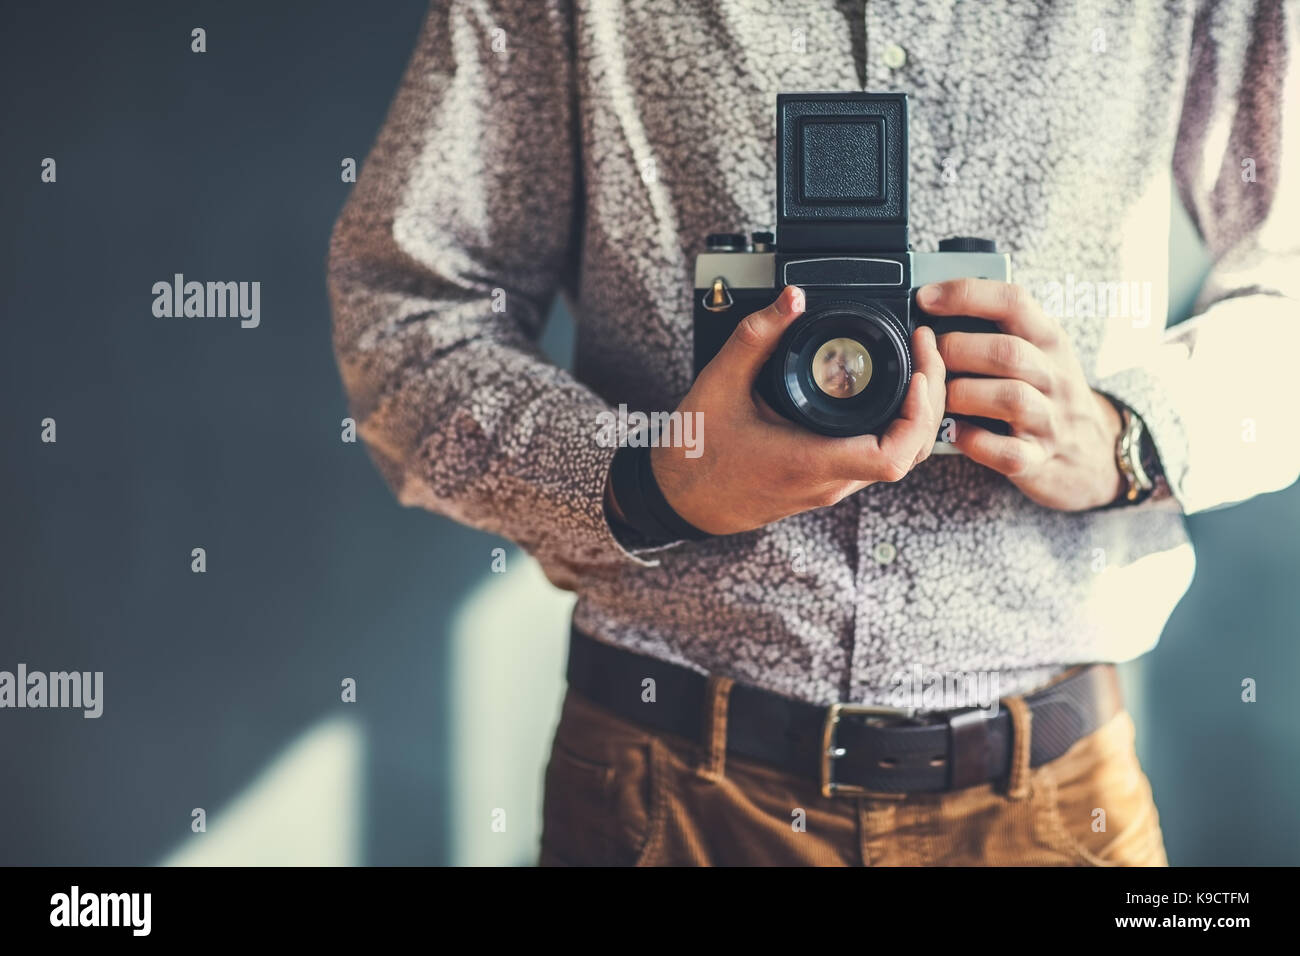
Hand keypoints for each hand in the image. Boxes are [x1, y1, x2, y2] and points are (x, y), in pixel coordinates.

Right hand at [647, 285, 946, 535]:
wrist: (679, 497)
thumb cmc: (696, 453)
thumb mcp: (718, 383)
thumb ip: (755, 336)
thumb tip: (792, 299)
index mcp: (808, 462)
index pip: (891, 455)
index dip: (919, 414)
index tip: (918, 371)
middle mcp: (828, 481)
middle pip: (910, 452)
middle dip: (930, 399)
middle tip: (924, 348)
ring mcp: (830, 485)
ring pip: (899, 457)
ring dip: (918, 413)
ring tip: (915, 363)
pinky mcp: (827, 480)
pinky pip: (878, 457)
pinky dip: (897, 425)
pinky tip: (892, 392)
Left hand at [919, 278, 1123, 510]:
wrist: (1090, 450)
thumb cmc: (1045, 391)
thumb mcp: (1036, 350)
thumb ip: (996, 328)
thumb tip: (930, 309)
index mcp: (1049, 339)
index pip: (1014, 302)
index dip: (966, 295)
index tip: (925, 298)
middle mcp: (1054, 375)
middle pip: (1007, 352)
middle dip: (955, 350)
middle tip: (925, 356)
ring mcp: (1049, 420)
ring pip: (1009, 398)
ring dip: (962, 393)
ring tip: (939, 394)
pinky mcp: (1037, 459)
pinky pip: (1005, 450)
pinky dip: (972, 440)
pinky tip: (953, 431)